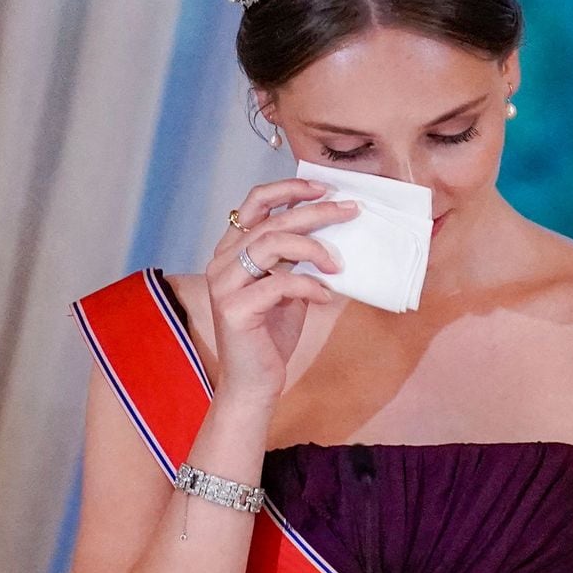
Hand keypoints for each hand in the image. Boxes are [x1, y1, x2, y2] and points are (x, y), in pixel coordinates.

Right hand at [206, 178, 358, 401]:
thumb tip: (334, 230)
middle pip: (273, 220)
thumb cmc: (271, 335)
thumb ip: (297, 260)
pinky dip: (310, 286)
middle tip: (350, 211)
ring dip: (314, 248)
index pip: (256, 202)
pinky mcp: (233, 308)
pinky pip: (281, 283)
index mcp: (231, 251)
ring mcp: (224, 284)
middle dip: (316, 212)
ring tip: (338, 264)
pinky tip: (325, 297)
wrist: (254, 384)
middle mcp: (222, 262)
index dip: (289, 188)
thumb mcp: (288, 288)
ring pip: (273, 243)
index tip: (324, 188)